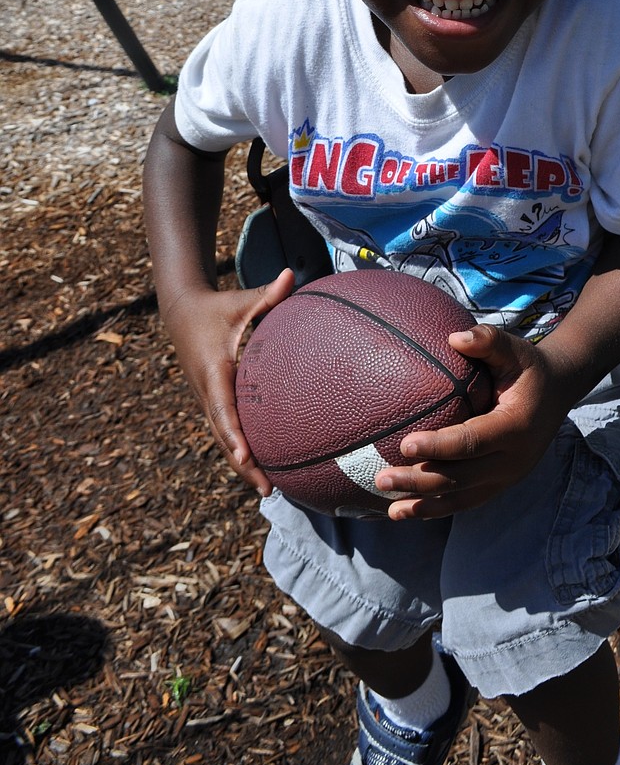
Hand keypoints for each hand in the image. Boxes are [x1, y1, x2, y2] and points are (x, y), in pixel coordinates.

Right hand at [164, 269, 293, 495]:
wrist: (180, 312)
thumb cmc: (216, 306)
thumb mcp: (239, 300)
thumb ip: (267, 293)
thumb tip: (293, 275)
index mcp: (214, 371)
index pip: (223, 408)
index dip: (235, 434)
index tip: (248, 456)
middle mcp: (207, 391)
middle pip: (223, 435)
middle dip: (243, 464)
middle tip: (268, 489)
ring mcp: (207, 399)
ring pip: (223, 438)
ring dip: (242, 464)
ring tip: (269, 489)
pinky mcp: (211, 401)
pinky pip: (225, 430)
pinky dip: (239, 450)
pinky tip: (262, 467)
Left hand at [375, 324, 571, 519]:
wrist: (559, 392)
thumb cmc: (528, 368)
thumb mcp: (515, 349)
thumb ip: (487, 341)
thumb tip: (454, 337)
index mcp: (516, 427)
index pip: (472, 442)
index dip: (439, 446)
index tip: (406, 445)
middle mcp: (514, 460)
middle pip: (461, 478)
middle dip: (420, 481)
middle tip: (381, 478)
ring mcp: (508, 477)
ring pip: (461, 497)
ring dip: (424, 504)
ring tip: (389, 508)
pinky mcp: (500, 484)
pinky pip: (466, 501)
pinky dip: (436, 509)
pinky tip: (405, 511)